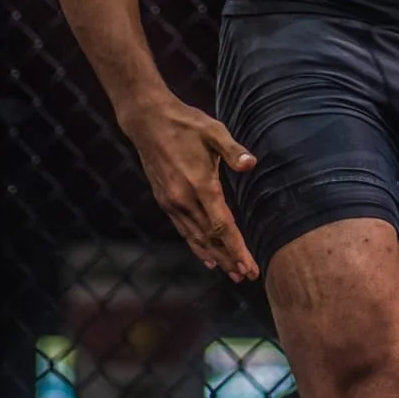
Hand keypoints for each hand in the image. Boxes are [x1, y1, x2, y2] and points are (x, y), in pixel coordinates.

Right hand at [122, 97, 258, 280]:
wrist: (148, 121)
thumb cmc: (186, 123)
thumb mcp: (213, 131)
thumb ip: (233, 151)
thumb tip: (251, 164)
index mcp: (200, 185)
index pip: (221, 225)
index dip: (236, 248)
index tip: (248, 266)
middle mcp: (184, 200)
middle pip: (210, 238)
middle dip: (229, 259)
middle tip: (246, 276)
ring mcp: (172, 203)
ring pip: (196, 238)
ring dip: (214, 257)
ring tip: (231, 272)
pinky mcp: (165, 201)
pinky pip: (183, 230)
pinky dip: (196, 246)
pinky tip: (206, 257)